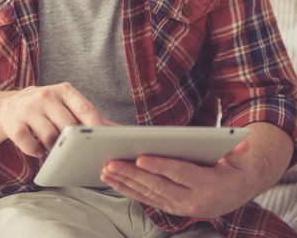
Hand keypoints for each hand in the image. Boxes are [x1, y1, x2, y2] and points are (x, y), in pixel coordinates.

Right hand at [0, 82, 117, 156]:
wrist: (9, 107)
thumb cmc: (48, 108)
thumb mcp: (69, 105)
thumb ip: (93, 117)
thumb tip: (123, 131)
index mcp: (64, 91)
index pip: (85, 108)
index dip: (96, 125)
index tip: (106, 140)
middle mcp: (46, 96)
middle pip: (68, 126)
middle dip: (74, 142)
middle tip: (77, 151)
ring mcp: (29, 109)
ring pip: (49, 137)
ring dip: (54, 148)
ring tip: (55, 148)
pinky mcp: (14, 124)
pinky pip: (28, 144)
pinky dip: (36, 152)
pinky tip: (39, 150)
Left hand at [100, 138, 252, 218]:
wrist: (238, 193)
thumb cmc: (235, 168)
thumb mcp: (239, 157)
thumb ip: (238, 150)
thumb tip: (242, 141)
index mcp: (208, 185)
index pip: (180, 174)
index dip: (160, 166)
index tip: (140, 158)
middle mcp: (192, 200)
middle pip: (157, 186)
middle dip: (132, 174)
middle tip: (112, 162)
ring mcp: (179, 207)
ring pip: (148, 194)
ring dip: (125, 182)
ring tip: (106, 169)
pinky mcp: (170, 207)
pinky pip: (146, 199)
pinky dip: (128, 190)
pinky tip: (113, 180)